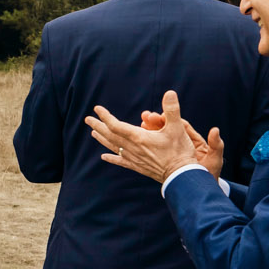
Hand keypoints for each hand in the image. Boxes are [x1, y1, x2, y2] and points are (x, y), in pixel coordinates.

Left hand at [85, 91, 205, 183]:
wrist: (180, 175)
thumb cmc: (179, 151)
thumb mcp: (178, 128)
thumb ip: (172, 109)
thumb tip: (170, 92)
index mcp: (138, 137)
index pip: (116, 125)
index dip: (105, 116)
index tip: (97, 108)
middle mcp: (132, 148)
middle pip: (110, 136)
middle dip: (98, 126)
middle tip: (88, 119)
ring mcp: (134, 158)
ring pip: (113, 147)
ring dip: (102, 139)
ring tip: (93, 133)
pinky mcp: (138, 166)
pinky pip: (121, 161)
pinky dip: (111, 158)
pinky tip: (103, 157)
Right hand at [141, 109, 224, 179]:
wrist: (201, 190)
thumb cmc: (210, 175)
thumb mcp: (215, 159)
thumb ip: (216, 145)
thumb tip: (215, 130)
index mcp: (194, 141)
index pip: (181, 126)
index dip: (172, 119)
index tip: (161, 116)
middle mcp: (182, 145)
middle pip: (168, 130)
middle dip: (156, 122)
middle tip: (145, 117)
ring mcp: (173, 152)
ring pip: (159, 139)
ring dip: (149, 132)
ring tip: (139, 126)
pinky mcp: (166, 161)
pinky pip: (156, 151)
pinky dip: (147, 146)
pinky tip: (137, 143)